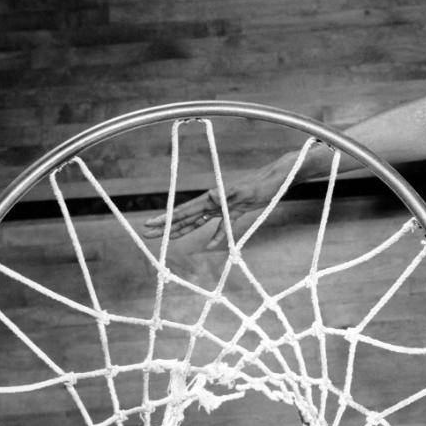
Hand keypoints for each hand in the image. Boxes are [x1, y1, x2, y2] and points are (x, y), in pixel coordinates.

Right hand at [142, 156, 299, 247]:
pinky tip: (209, 246)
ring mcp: (224, 207)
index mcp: (213, 198)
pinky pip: (222, 226)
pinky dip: (215, 236)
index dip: (167, 219)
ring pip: (199, 221)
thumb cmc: (263, 184)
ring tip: (169, 238)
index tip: (151, 225)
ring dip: (183, 230)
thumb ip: (229, 193)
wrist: (278, 179)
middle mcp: (214, 202)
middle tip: (147, 234)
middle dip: (167, 226)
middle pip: (186, 217)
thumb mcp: (246, 190)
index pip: (185, 210)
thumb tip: (210, 196)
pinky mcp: (236, 211)